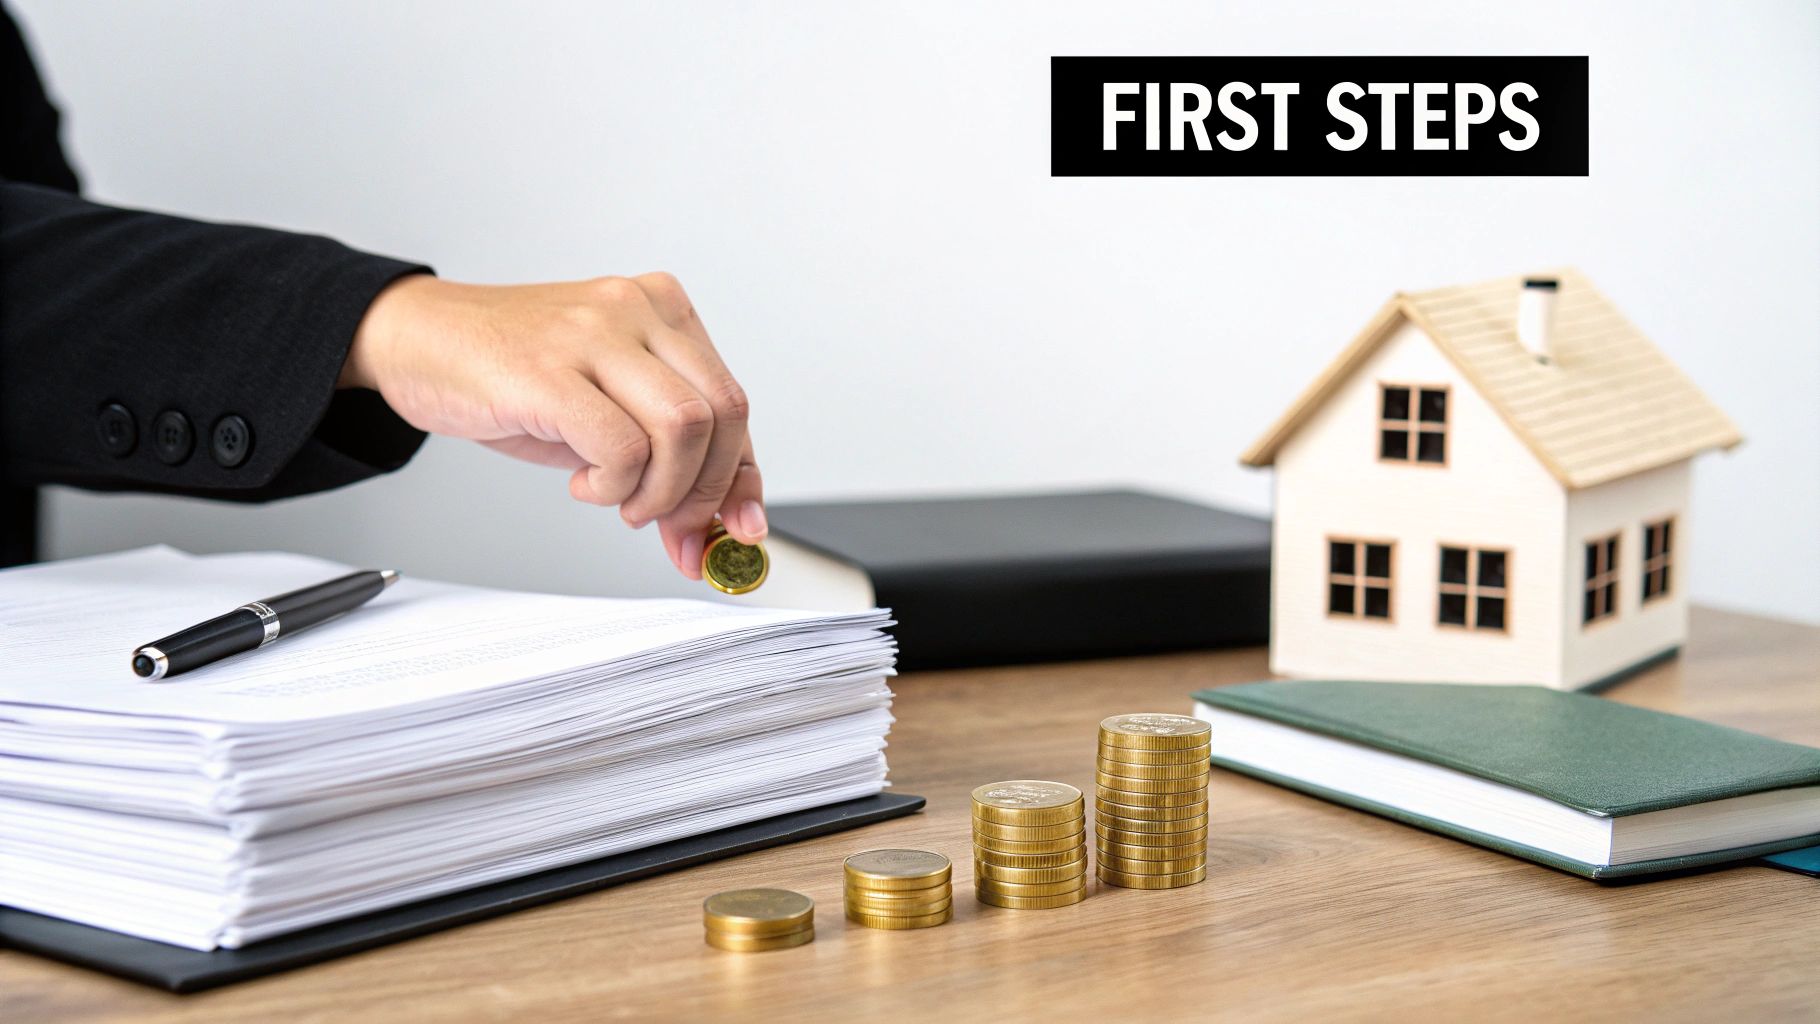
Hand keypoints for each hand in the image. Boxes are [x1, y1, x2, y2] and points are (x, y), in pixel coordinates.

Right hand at [340, 273, 764, 579]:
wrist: (418, 340)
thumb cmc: (514, 375)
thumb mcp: (609, 409)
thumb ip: (668, 454)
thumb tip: (719, 529)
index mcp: (664, 308)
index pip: (733, 404)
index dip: (740, 480)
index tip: (737, 530)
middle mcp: (636, 308)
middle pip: (722, 414)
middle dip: (705, 491)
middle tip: (667, 525)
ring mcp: (593, 332)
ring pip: (683, 427)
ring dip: (659, 491)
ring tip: (618, 500)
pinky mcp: (549, 369)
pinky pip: (621, 445)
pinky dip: (613, 486)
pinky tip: (583, 483)